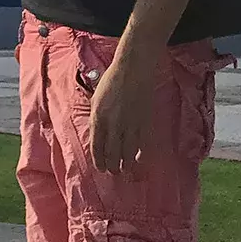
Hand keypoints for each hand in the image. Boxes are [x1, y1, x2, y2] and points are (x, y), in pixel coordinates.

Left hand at [87, 55, 155, 175]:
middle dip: (112, 166)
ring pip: (127, 152)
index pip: (96, 146)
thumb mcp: (97, 97)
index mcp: (98, 116)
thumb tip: (98, 130)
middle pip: (111, 153)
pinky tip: (138, 160)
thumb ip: (97, 115)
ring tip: (125, 171)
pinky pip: (141, 144)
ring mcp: (129, 124)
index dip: (98, 160)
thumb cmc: (113, 79)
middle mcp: (112, 124)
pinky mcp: (144, 122)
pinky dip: (139, 155)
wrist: (133, 68)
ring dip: (126, 165)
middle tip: (113, 173)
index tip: (100, 168)